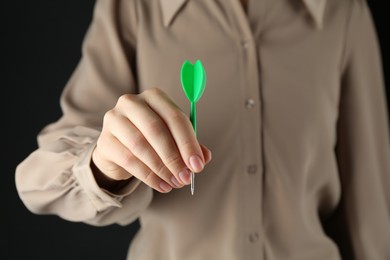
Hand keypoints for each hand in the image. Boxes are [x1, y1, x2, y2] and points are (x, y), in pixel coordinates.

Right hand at [92, 88, 211, 192]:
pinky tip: (161, 186)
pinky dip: (148, 176)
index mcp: (154, 96)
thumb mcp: (173, 139)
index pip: (175, 117)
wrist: (119, 149)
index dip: (188, 143)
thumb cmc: (151, 139)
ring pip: (141, 145)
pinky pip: (129, 160)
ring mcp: (114, 119)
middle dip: (174, 157)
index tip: (197, 165)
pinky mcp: (104, 140)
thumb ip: (190, 146)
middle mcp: (132, 102)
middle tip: (186, 177)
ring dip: (162, 168)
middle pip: (156, 129)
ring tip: (175, 183)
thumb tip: (204, 158)